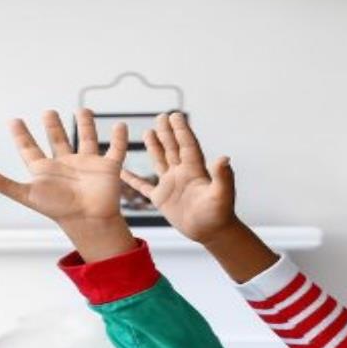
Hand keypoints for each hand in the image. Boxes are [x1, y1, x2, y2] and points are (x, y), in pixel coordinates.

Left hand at [0, 109, 128, 225]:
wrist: (88, 220)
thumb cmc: (57, 209)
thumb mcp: (26, 194)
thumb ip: (2, 183)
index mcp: (45, 170)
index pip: (29, 149)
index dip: (21, 136)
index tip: (14, 121)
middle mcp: (65, 165)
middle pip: (57, 140)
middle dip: (53, 126)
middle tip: (48, 113)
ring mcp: (87, 164)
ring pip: (86, 139)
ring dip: (86, 125)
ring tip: (83, 110)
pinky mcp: (107, 167)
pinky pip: (116, 150)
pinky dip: (119, 138)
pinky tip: (121, 126)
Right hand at [121, 113, 241, 243]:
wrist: (211, 232)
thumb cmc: (219, 214)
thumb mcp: (222, 194)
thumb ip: (223, 177)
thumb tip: (224, 158)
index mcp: (195, 170)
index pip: (187, 145)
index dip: (181, 130)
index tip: (175, 115)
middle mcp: (182, 173)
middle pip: (172, 148)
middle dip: (167, 132)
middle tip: (161, 116)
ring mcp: (170, 185)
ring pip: (160, 160)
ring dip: (154, 146)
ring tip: (148, 132)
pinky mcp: (161, 198)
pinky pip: (143, 186)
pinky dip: (132, 179)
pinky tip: (122, 172)